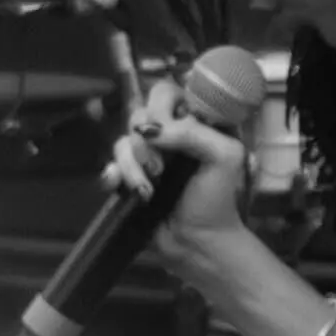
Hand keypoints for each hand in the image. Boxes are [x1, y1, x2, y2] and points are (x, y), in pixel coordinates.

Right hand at [104, 78, 249, 262]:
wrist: (197, 243)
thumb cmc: (216, 200)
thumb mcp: (224, 158)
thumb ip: (193, 133)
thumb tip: (151, 129)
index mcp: (193, 122)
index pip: (167, 92)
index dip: (161, 107)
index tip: (167, 130)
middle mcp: (168, 133)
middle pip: (139, 114)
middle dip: (146, 142)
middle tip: (161, 167)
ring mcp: (147, 155)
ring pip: (124, 140)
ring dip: (133, 166)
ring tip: (148, 190)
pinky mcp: (129, 176)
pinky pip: (111, 163)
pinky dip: (116, 175)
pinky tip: (126, 189)